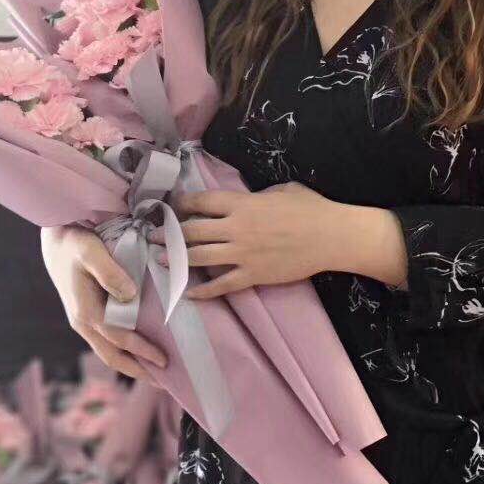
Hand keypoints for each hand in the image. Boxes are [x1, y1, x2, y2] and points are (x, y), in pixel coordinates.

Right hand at [39, 225, 167, 382]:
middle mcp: (83, 323)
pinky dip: (125, 352)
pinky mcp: (87, 318)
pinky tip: (140, 352)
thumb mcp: (91, 251)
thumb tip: (130, 295)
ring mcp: (83, 322)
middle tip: (166, 382)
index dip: (142, 350)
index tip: (165, 360)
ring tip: (156, 374)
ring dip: (132, 365)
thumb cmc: (76, 244)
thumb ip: (110, 272)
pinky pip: (107, 342)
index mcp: (86, 311)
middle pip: (113, 356)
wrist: (56, 243)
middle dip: (139, 371)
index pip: (119, 338)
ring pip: (109, 353)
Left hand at [147, 180, 339, 300]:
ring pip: (200, 257)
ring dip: (176, 259)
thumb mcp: (281, 190)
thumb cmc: (310, 208)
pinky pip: (221, 284)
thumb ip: (256, 195)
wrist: (331, 237)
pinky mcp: (253, 275)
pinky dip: (202, 289)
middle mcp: (236, 228)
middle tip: (152, 236)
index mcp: (242, 204)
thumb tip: (246, 200)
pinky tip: (188, 292)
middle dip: (169, 233)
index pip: (202, 202)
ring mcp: (243, 254)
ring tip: (160, 259)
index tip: (170, 207)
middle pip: (193, 231)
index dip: (182, 204)